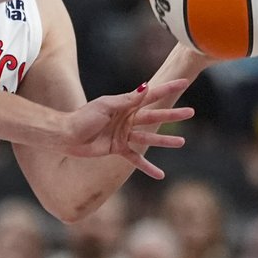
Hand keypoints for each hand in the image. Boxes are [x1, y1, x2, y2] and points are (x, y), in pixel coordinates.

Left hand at [60, 79, 194, 177]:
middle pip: (154, 116)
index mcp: (125, 104)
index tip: (184, 82)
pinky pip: (136, 158)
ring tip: (182, 143)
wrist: (66, 135)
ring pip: (149, 137)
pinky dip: (147, 166)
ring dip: (165, 140)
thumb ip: (127, 100)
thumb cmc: (83, 117)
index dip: (167, 89)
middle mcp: (127, 118)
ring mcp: (124, 134)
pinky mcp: (118, 149)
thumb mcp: (105, 106)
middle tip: (191, 112)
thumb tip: (146, 86)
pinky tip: (160, 174)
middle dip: (172, 114)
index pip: (150, 95)